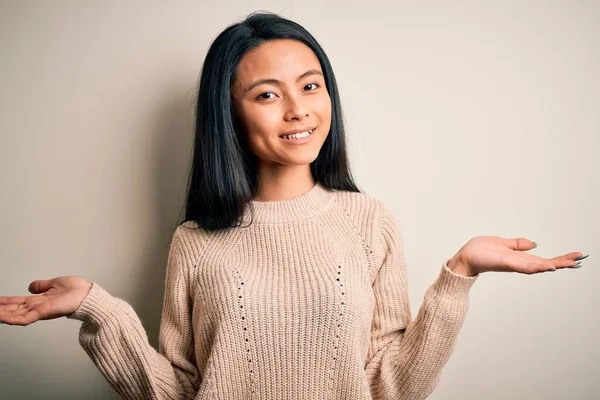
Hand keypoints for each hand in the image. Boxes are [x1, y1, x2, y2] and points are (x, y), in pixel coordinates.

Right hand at [0, 276, 91, 325]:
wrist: (88, 295)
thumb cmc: (77, 290)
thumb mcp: (55, 283)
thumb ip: (41, 286)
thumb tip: (30, 287)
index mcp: (40, 300)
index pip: (18, 302)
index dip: (5, 302)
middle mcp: (38, 307)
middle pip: (14, 310)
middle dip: (1, 310)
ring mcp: (40, 311)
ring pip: (16, 315)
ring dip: (2, 314)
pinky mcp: (45, 312)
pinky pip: (26, 318)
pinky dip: (13, 318)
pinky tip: (2, 318)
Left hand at [447, 236, 586, 276]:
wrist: (464, 257)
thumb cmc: (479, 251)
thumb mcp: (502, 243)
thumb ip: (517, 244)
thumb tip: (533, 244)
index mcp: (519, 258)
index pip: (543, 259)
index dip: (559, 258)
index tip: (575, 255)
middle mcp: (519, 263)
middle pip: (546, 264)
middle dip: (563, 262)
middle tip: (581, 259)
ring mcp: (514, 265)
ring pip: (539, 266)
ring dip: (556, 264)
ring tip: (572, 263)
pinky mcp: (507, 264)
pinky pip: (525, 266)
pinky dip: (538, 266)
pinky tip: (550, 266)